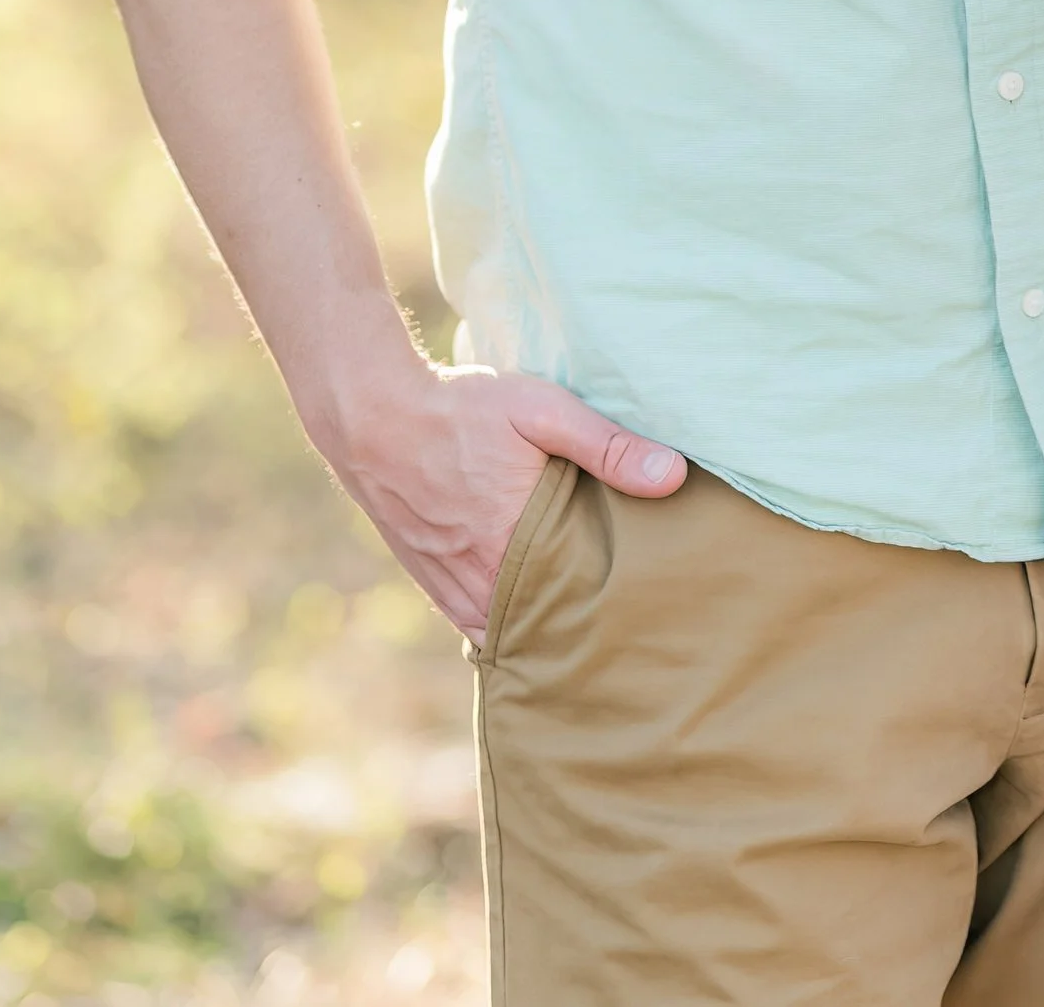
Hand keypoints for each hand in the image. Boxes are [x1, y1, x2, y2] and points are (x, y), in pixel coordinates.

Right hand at [328, 362, 686, 638]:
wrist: (370, 413)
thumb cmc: (461, 409)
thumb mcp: (541, 411)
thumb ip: (606, 445)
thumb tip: (673, 476)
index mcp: (512, 546)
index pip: (573, 608)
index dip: (606, 619)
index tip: (643, 621)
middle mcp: (477, 579)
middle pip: (538, 627)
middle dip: (575, 633)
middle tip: (622, 634)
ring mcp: (447, 582)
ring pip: (502, 628)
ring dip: (536, 629)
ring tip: (581, 630)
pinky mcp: (426, 574)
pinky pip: (470, 618)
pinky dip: (499, 621)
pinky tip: (527, 613)